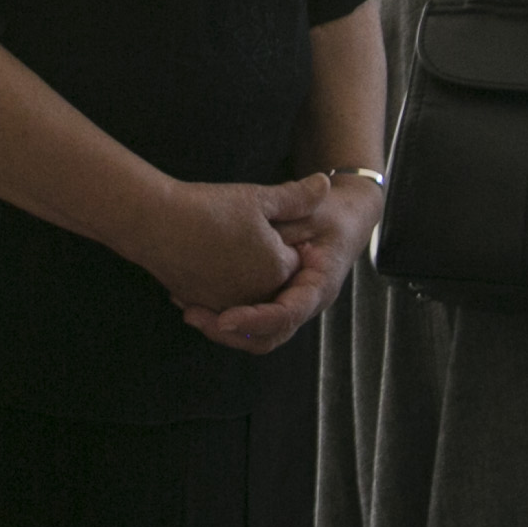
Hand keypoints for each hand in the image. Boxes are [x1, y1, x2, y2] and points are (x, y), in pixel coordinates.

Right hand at [127, 176, 317, 314]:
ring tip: (220, 244)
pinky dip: (216, 286)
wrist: (154, 222)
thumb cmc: (208, 207)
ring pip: (244, 292)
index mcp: (277, 268)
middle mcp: (257, 293)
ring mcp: (227, 303)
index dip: (281, 237)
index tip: (261, 219)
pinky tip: (202, 259)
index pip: (293, 258)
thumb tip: (325, 184)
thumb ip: (296, 195)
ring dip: (240, 276)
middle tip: (237, 229)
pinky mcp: (200, 304)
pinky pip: (218, 301)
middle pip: (272, 280)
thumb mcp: (257, 197)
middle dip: (263, 260)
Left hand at [180, 177, 382, 354]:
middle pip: (267, 336)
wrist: (340, 220)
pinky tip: (188, 298)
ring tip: (187, 309)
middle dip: (230, 333)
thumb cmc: (328, 215)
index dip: (256, 319)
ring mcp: (285, 305)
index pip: (287, 314)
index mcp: (317, 287)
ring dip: (221, 329)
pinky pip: (247, 320)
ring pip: (254, 336)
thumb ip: (299, 208)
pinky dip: (220, 315)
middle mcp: (302, 305)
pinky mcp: (270, 300)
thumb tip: (313, 189)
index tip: (225, 318)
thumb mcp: (312, 210)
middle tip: (193, 315)